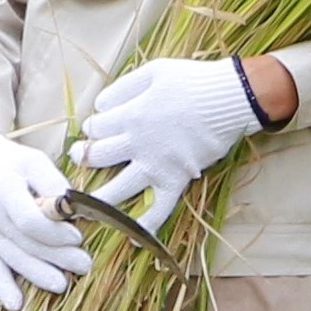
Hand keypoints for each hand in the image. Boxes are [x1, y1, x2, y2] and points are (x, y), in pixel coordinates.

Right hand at [0, 130, 89, 310]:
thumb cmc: (12, 163)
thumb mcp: (34, 162)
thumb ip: (54, 183)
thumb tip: (77, 209)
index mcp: (3, 189)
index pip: (29, 219)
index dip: (54, 233)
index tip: (77, 237)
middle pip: (25, 243)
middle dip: (56, 257)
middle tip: (85, 266)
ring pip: (13, 259)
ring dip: (39, 274)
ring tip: (63, 285)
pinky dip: (2, 288)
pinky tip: (16, 305)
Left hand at [74, 56, 268, 230]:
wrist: (230, 98)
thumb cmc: (193, 81)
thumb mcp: (154, 71)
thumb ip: (123, 87)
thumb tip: (100, 105)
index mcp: (130, 115)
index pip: (97, 127)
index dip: (92, 127)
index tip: (95, 127)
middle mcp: (137, 144)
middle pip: (99, 155)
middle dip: (84, 156)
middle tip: (79, 157)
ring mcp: (156, 165)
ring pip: (118, 188)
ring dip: (97, 197)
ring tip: (82, 203)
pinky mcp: (176, 179)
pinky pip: (160, 208)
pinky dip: (147, 224)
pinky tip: (134, 239)